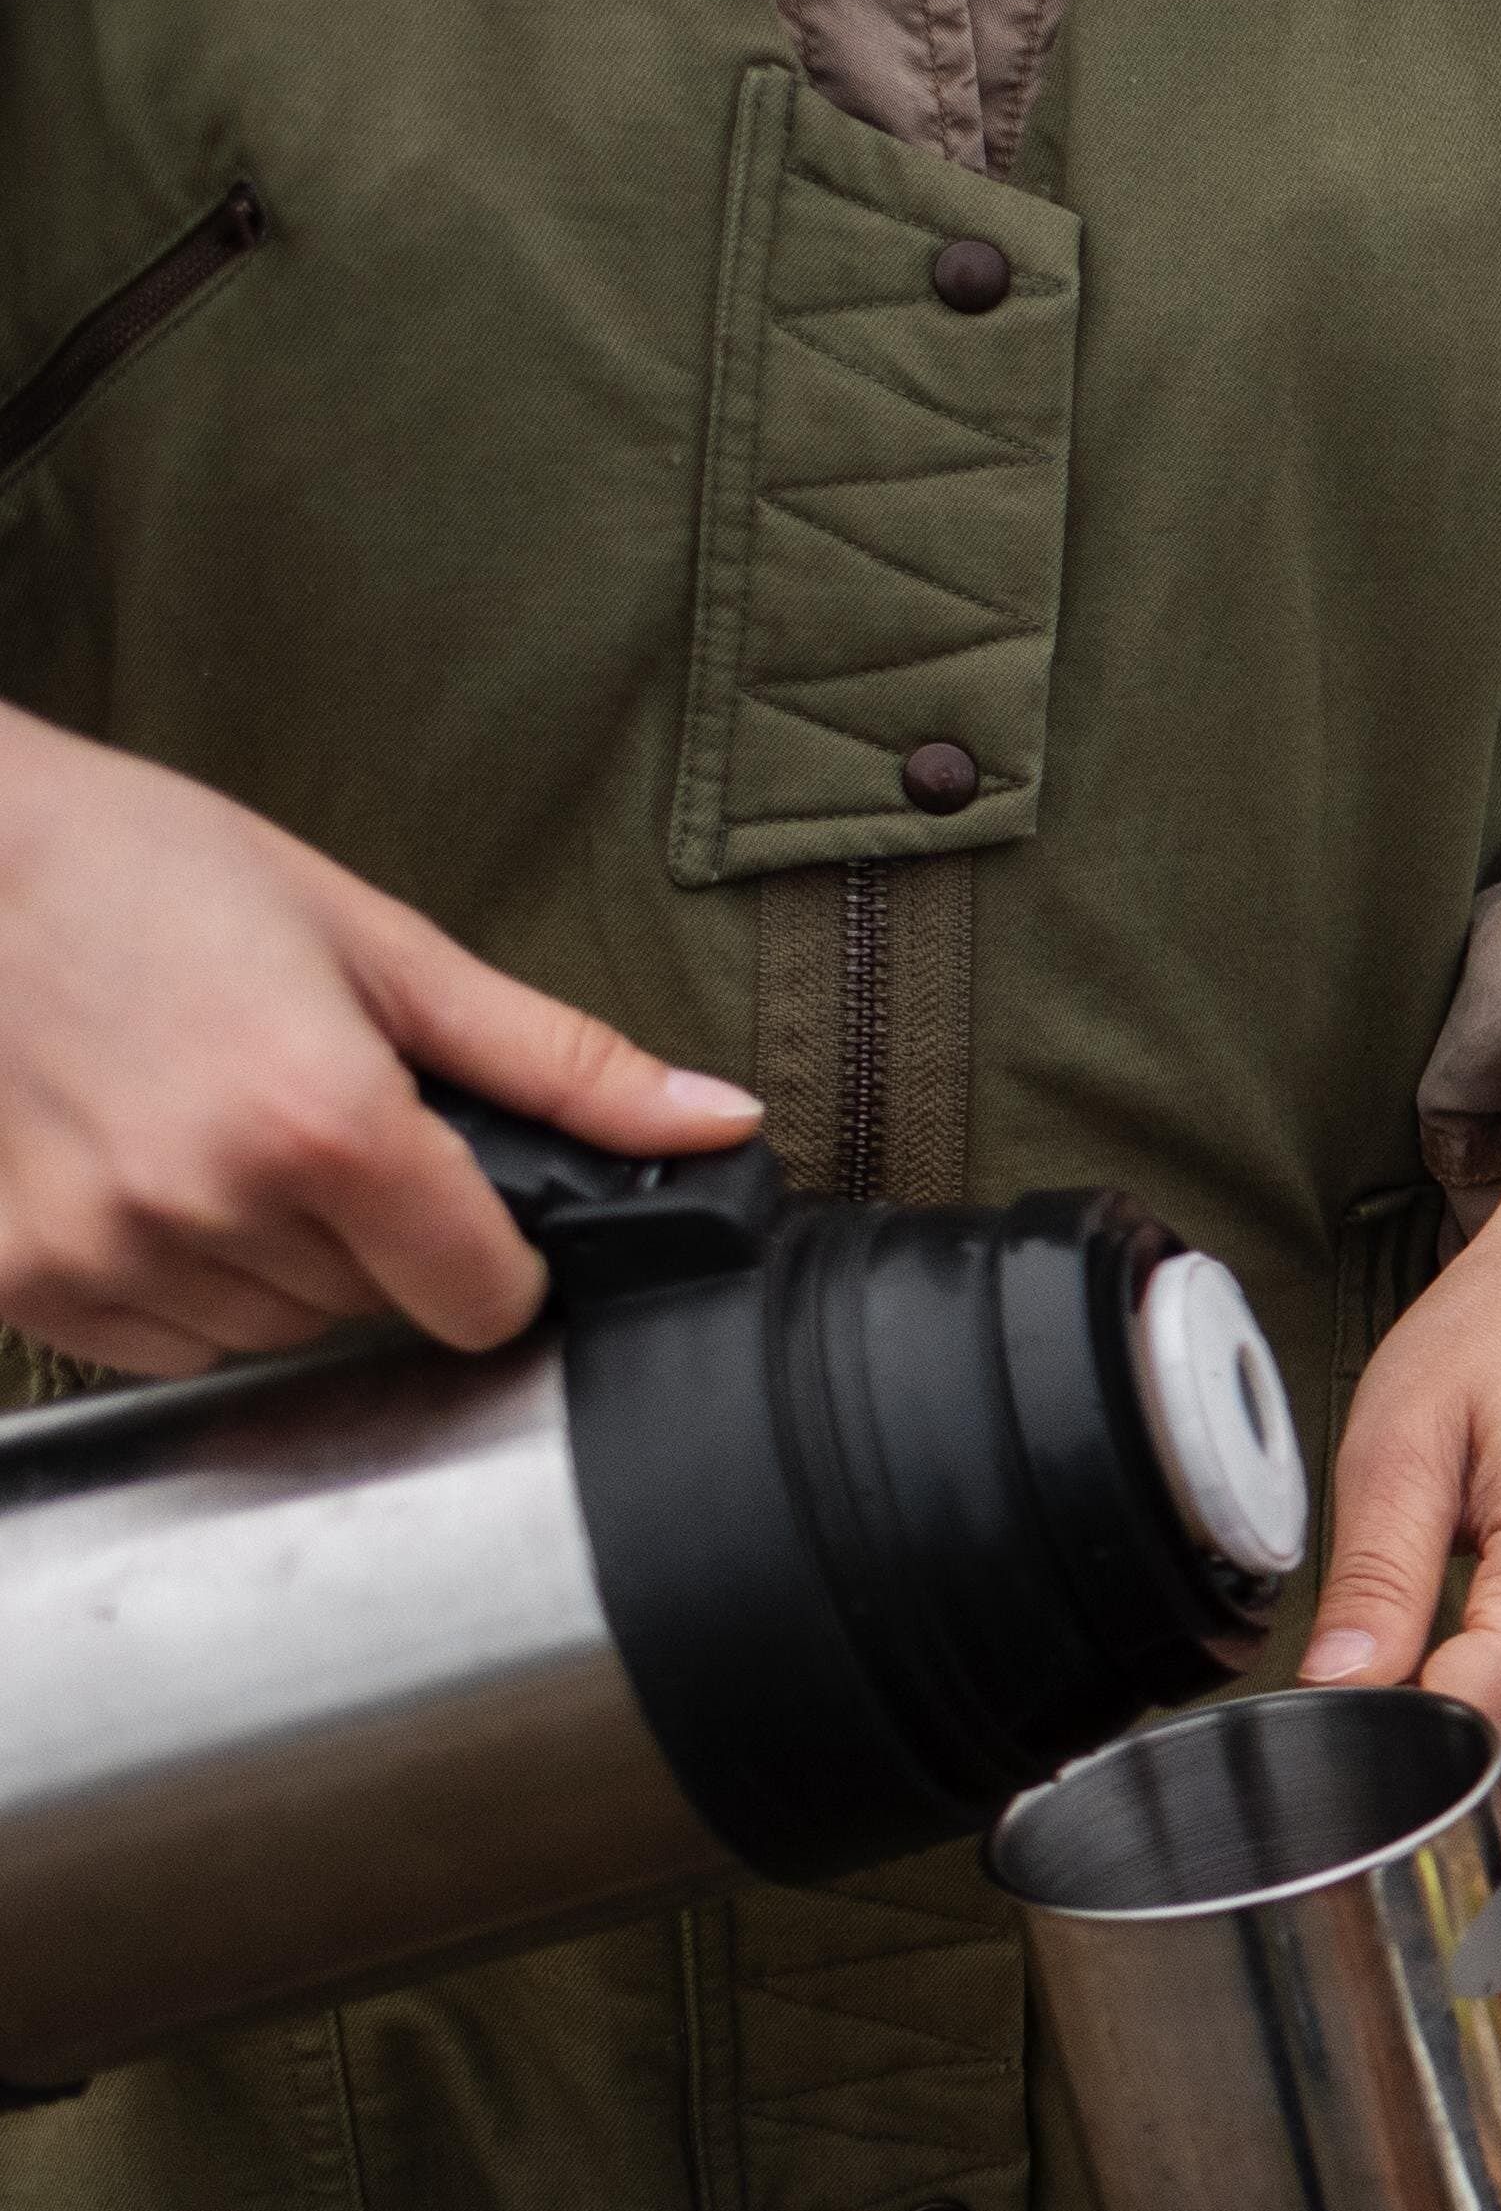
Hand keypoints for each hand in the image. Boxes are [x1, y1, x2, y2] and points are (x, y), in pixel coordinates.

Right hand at [0, 699, 761, 1371]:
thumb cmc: (146, 869)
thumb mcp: (378, 945)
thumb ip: (558, 1063)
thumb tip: (721, 1122)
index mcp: (322, 1123)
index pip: (486, 1299)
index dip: (498, 1252)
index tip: (465, 1190)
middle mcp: (209, 1203)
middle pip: (378, 1306)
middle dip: (377, 1232)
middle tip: (306, 1108)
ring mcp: (103, 1251)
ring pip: (271, 1329)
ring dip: (276, 1258)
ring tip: (216, 1123)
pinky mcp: (21, 1278)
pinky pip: (164, 1341)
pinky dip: (181, 1280)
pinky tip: (150, 1168)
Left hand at [1302, 1051, 1500, 1890]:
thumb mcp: (1402, 1438)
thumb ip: (1372, 1586)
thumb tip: (1328, 1704)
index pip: (1474, 1747)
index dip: (1381, 1781)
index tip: (1317, 1771)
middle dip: (1453, 1844)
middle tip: (1357, 1800)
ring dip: (1499, 1824)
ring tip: (1408, 1765)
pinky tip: (1470, 1734)